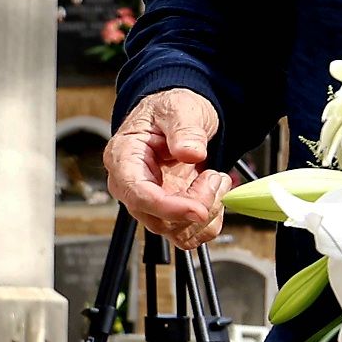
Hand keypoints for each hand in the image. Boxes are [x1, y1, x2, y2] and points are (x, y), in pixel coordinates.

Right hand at [106, 89, 228, 246]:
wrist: (180, 119)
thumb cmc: (170, 112)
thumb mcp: (180, 109)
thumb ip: (184, 129)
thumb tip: (190, 152)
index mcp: (124, 158)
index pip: (137, 194)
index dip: (168, 208)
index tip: (198, 209)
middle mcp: (132, 186)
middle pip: (159, 220)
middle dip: (197, 205)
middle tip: (216, 176)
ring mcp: (152, 202)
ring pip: (177, 232)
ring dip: (208, 213)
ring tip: (217, 179)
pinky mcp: (170, 212)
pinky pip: (190, 233)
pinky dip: (212, 220)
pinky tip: (216, 193)